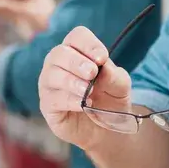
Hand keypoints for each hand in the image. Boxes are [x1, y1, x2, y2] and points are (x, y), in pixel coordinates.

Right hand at [39, 26, 132, 149]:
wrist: (107, 130)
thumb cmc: (110, 101)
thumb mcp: (121, 87)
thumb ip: (114, 76)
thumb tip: (103, 68)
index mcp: (78, 52)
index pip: (77, 37)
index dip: (88, 44)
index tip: (102, 58)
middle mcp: (59, 65)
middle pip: (59, 53)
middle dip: (76, 62)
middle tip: (92, 73)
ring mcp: (50, 85)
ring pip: (52, 74)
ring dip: (72, 81)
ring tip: (88, 91)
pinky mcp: (48, 105)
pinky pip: (52, 98)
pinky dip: (69, 100)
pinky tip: (82, 105)